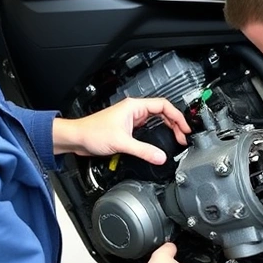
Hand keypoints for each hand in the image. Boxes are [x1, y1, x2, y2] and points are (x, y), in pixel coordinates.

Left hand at [54, 97, 190, 163]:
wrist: (76, 138)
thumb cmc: (92, 132)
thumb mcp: (121, 142)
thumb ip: (143, 151)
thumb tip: (161, 157)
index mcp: (134, 106)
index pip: (164, 105)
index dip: (177, 116)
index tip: (185, 128)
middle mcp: (134, 110)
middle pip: (163, 113)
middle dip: (175, 124)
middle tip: (183, 137)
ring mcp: (131, 119)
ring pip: (156, 120)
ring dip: (167, 128)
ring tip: (176, 138)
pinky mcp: (128, 128)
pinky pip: (149, 128)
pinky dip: (158, 133)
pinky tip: (161, 140)